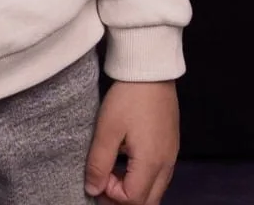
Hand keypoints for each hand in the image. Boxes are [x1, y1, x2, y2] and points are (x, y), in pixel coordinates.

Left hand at [85, 81, 178, 203]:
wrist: (151, 71)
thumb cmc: (128, 98)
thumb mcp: (107, 128)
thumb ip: (99, 162)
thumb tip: (93, 189)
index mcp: (152, 163)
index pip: (133, 200)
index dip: (111, 194)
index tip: (98, 173)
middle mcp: (167, 166)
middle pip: (147, 202)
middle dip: (122, 199)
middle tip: (102, 182)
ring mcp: (172, 157)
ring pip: (155, 192)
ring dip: (133, 191)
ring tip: (111, 174)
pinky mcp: (171, 148)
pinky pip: (159, 178)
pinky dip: (142, 180)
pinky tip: (127, 165)